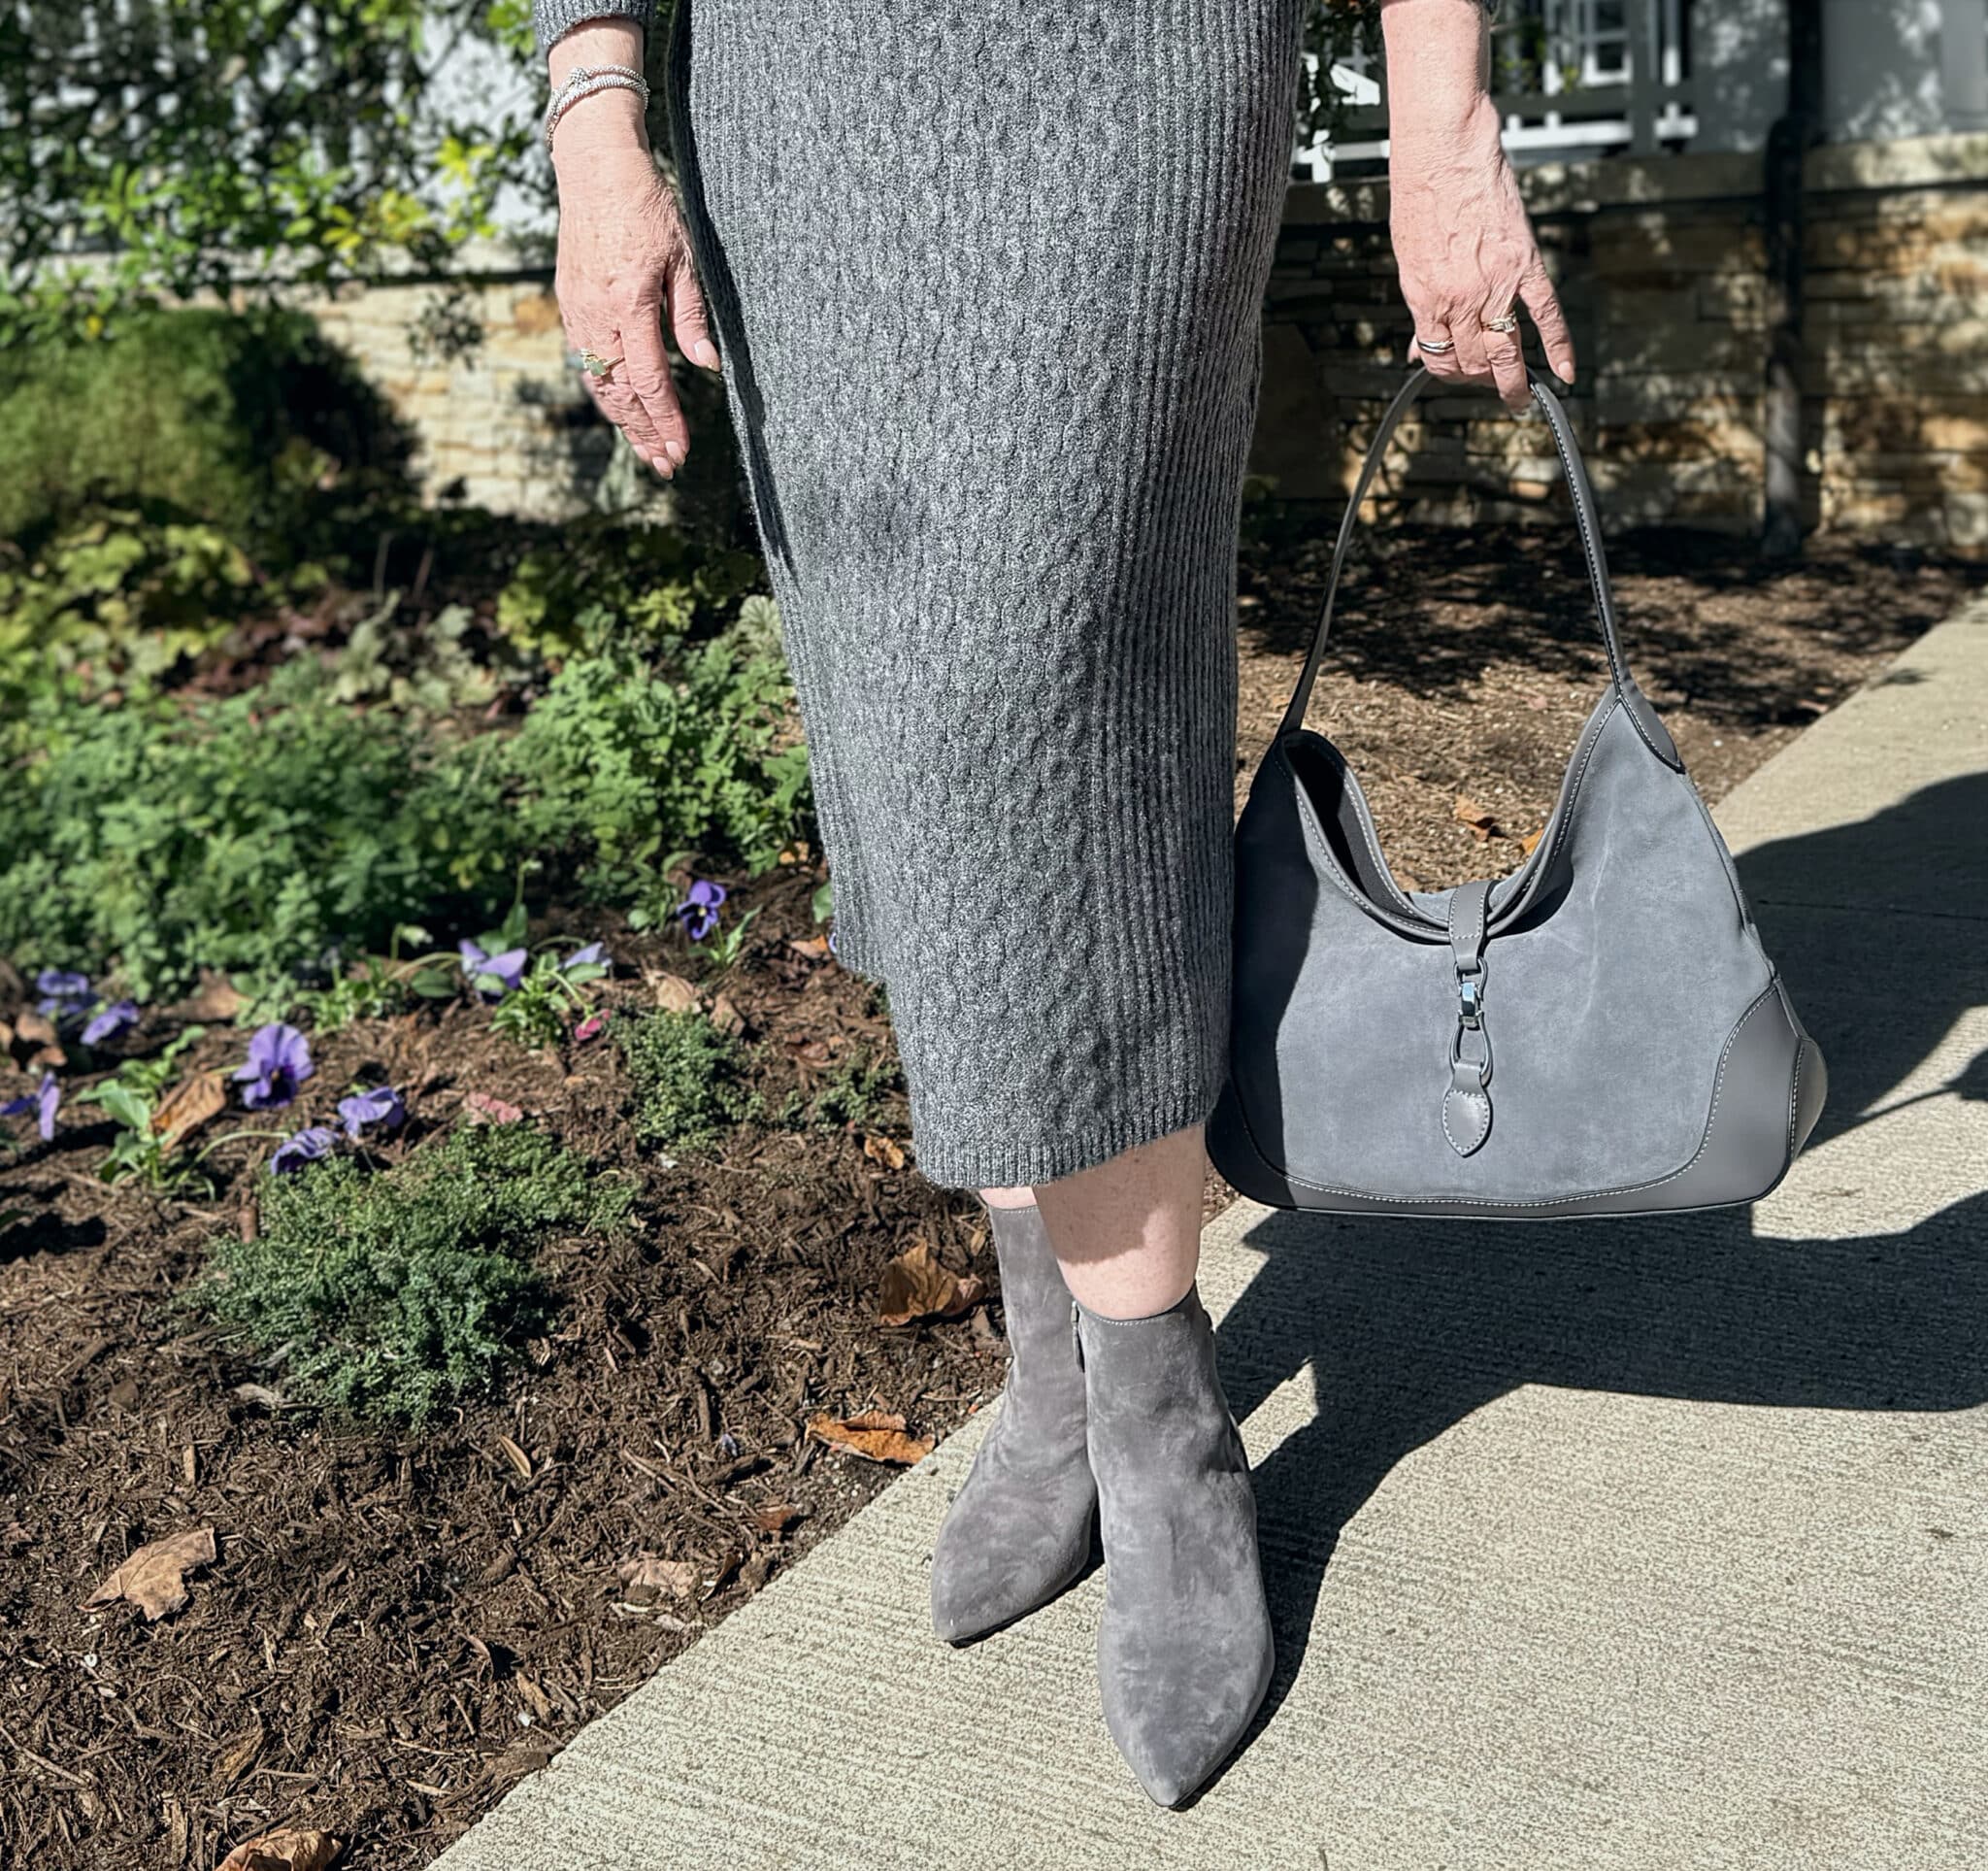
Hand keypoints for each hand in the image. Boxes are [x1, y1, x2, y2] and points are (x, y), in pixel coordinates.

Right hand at [547, 32, 717, 476]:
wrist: (594, 170)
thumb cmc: (646, 208)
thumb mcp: (682, 257)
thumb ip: (690, 315)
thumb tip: (707, 366)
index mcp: (629, 304)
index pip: (650, 380)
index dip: (667, 421)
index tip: (682, 449)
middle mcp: (598, 316)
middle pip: (621, 393)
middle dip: (645, 434)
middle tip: (666, 466)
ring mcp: (579, 313)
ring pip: (599, 384)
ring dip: (624, 422)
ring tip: (646, 451)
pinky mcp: (570, 307)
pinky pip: (586, 364)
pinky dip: (605, 394)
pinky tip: (622, 411)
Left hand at [1387, 86, 1574, 409]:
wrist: (1444, 151)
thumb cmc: (1420, 198)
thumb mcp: (1409, 260)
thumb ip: (1420, 304)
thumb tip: (1417, 342)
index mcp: (1425, 299)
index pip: (1438, 359)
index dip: (1448, 375)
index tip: (1458, 377)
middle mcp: (1458, 300)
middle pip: (1472, 363)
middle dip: (1480, 381)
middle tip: (1492, 387)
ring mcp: (1494, 284)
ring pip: (1505, 351)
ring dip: (1514, 382)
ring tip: (1521, 397)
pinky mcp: (1524, 263)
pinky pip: (1546, 314)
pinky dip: (1558, 347)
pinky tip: (1565, 373)